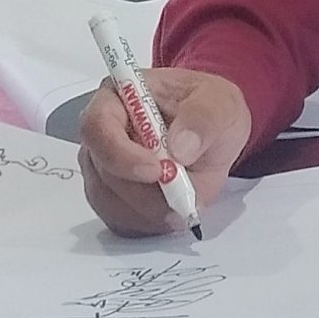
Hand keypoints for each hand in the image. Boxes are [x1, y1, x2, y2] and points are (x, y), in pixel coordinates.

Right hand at [77, 68, 252, 237]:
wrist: (214, 133)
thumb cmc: (209, 109)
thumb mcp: (221, 102)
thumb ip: (203, 118)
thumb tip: (180, 147)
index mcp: (118, 96)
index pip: (97, 126)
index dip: (122, 154)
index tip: (158, 171)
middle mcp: (102, 132)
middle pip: (102, 170)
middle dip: (144, 191)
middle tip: (183, 194)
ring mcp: (102, 167)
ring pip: (109, 201)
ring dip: (151, 208)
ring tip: (187, 197)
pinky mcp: (111, 198)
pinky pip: (120, 220)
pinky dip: (150, 221)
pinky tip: (175, 208)